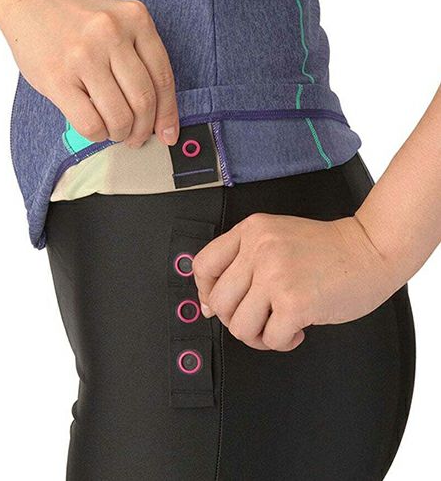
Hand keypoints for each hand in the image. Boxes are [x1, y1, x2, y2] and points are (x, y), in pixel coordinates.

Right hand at [0, 0, 178, 146]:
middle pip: (143, 102)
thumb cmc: (80, 24)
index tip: (168, 134)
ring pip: (119, 117)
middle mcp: (111, 34)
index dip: (168, 115)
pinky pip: (90, 124)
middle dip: (143, 130)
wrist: (30, 1)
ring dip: (121, 134)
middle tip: (136, 137)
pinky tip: (95, 127)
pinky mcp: (58, 78)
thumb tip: (159, 119)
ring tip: (115, 131)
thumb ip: (141, 63)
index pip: (163, 79)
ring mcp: (83, 56)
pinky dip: (98, 135)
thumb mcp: (120, 28)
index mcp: (135, 19)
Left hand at [193, 213, 400, 351]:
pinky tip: (296, 330)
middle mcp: (258, 249)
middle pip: (219, 302)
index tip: (217, 304)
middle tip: (257, 318)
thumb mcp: (275, 238)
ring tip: (277, 326)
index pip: (202, 266)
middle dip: (235, 319)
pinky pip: (270, 339)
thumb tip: (210, 305)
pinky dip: (282, 342)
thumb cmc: (326, 249)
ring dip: (257, 335)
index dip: (206, 292)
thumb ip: (242, 263)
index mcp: (250, 231)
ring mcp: (275, 275)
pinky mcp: (294, 302)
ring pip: (239, 326)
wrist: (371, 248)